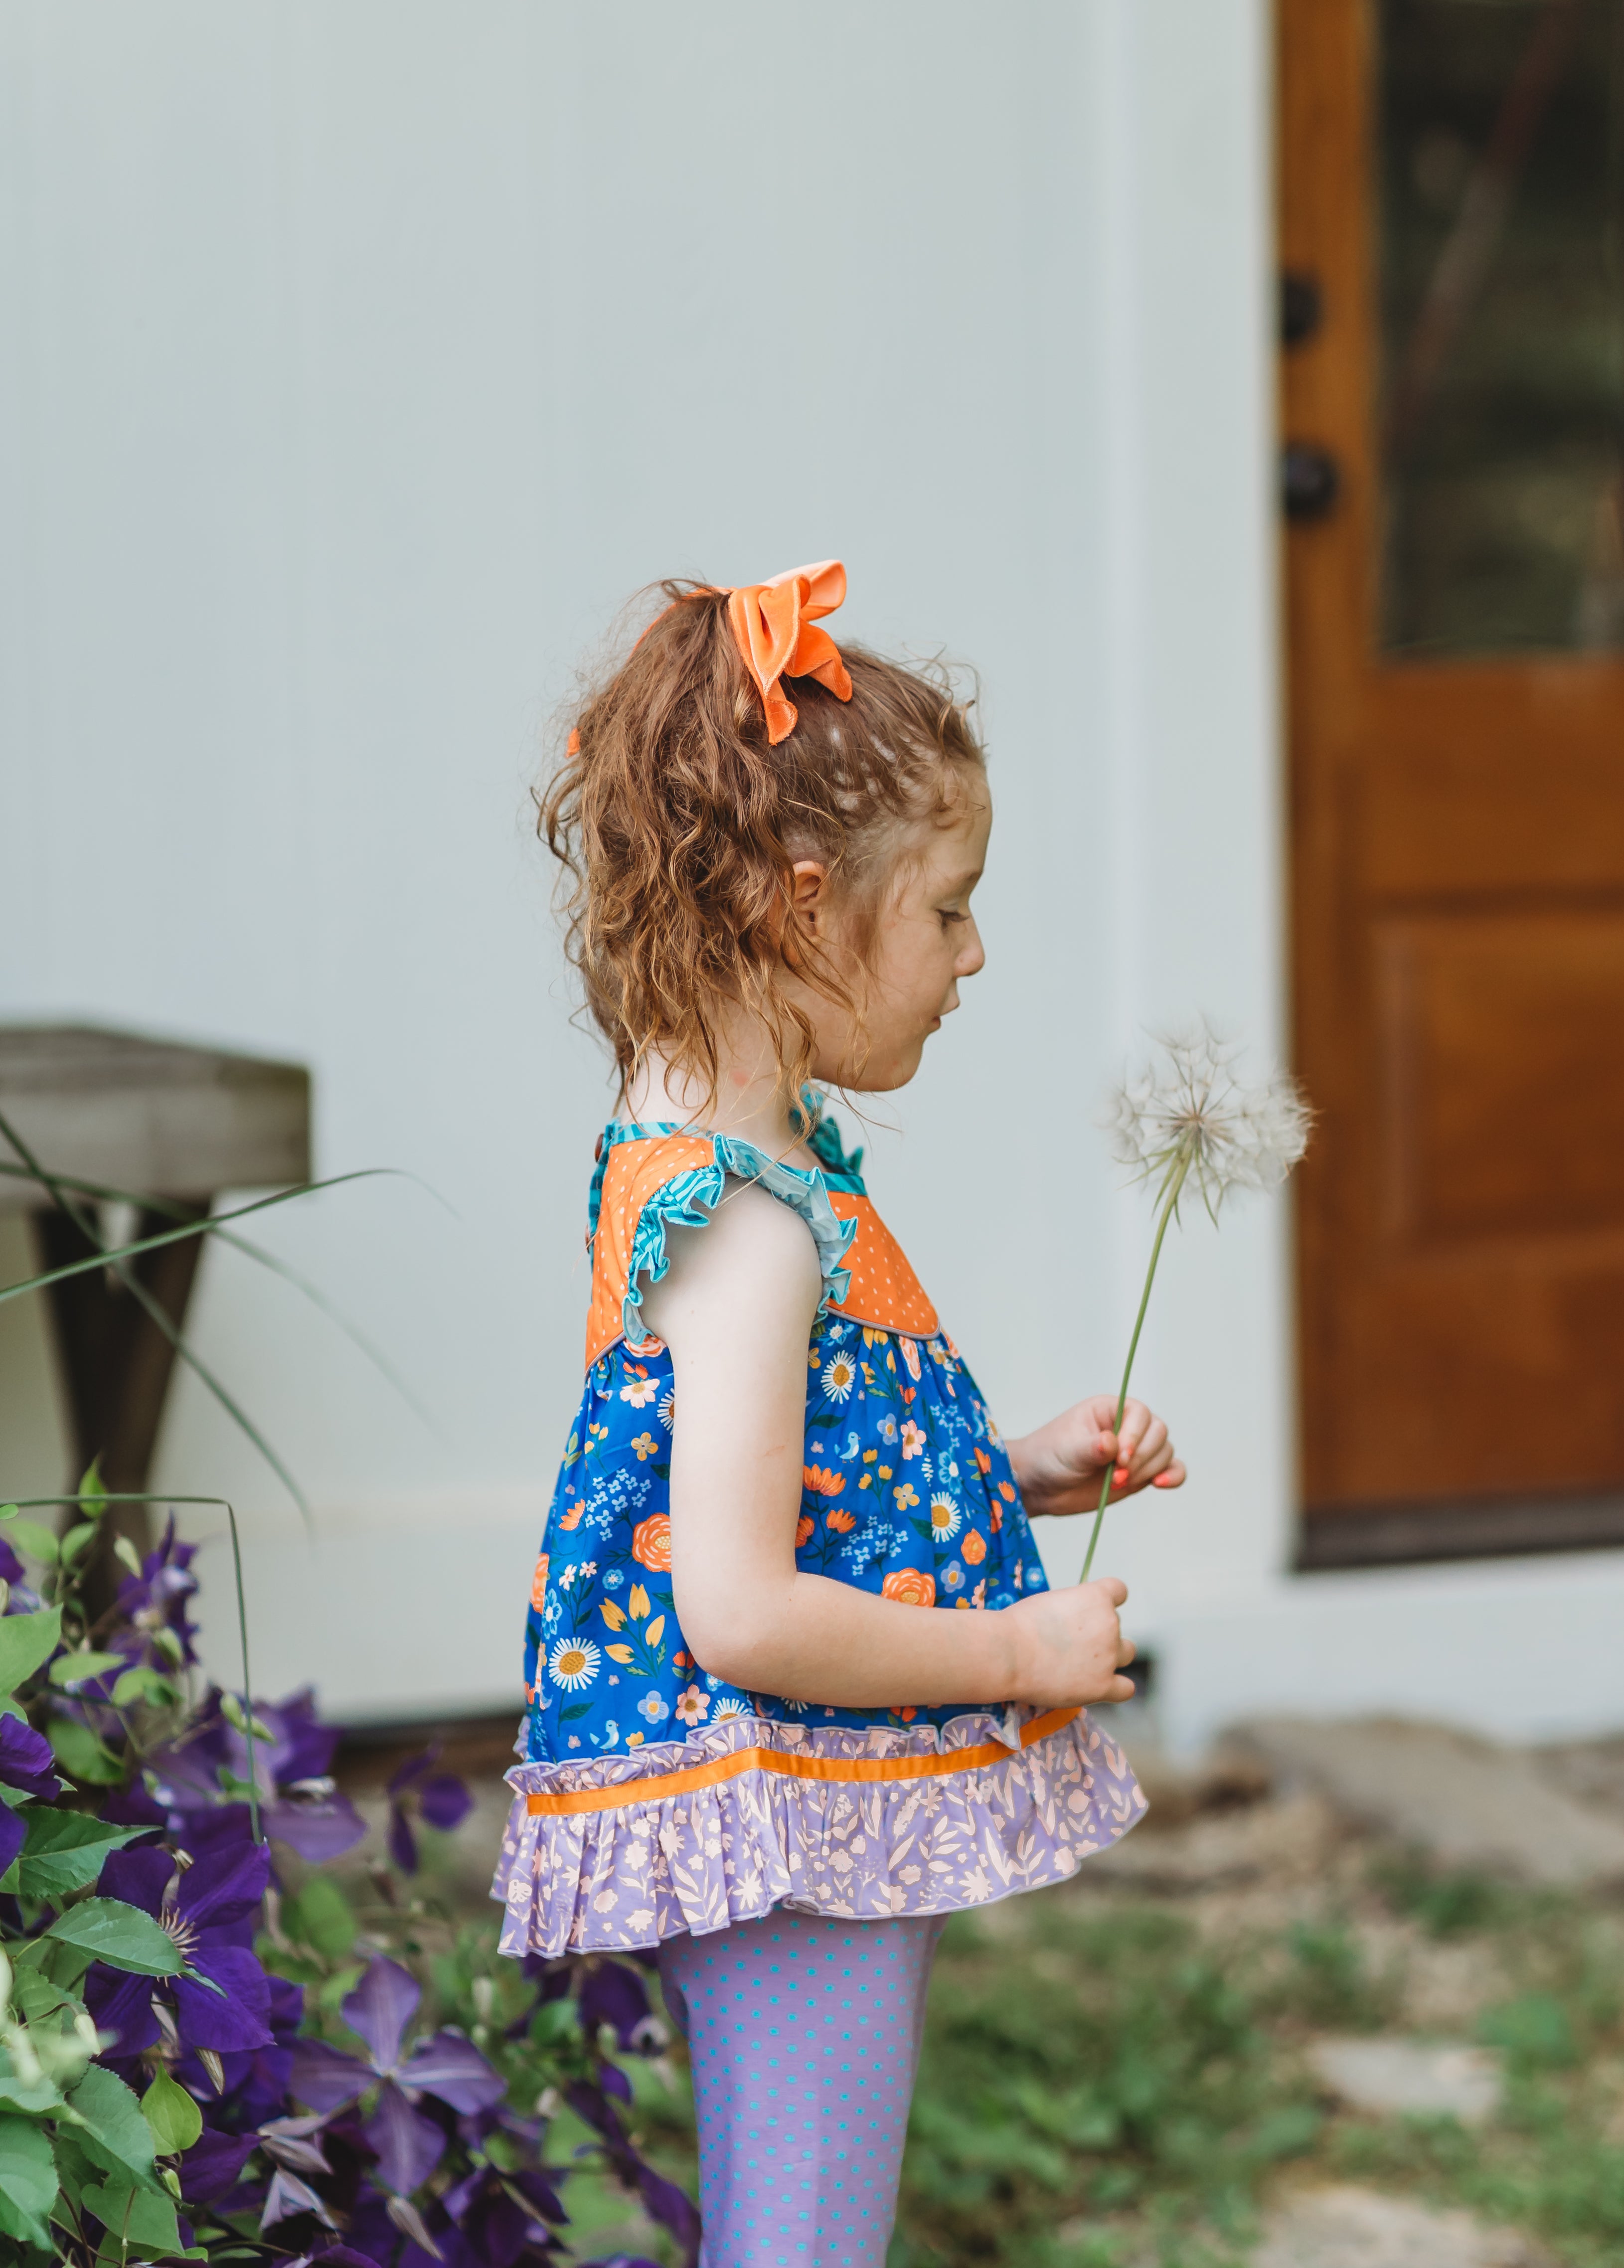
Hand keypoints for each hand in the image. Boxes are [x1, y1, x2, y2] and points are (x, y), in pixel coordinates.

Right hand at [1003, 1576, 1136, 1706]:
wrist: (1007, 1653)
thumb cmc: (1019, 1625)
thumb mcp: (1050, 1601)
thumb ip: (1073, 1610)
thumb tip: (1075, 1623)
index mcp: (1096, 1597)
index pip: (1118, 1590)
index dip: (1106, 1600)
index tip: (1092, 1611)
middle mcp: (1109, 1623)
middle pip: (1116, 1625)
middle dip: (1099, 1631)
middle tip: (1071, 1643)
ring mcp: (1109, 1656)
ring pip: (1126, 1653)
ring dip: (1110, 1656)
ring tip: (1083, 1664)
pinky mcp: (1103, 1686)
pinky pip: (1125, 1688)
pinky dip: (1116, 1688)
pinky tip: (1099, 1687)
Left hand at [1006, 1395, 1184, 1519]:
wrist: (1041, 1485)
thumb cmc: (1049, 1457)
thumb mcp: (1066, 1450)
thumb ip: (1090, 1447)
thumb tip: (1110, 1443)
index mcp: (1109, 1409)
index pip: (1139, 1413)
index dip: (1135, 1435)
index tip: (1119, 1458)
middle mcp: (1127, 1427)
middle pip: (1158, 1432)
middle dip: (1141, 1457)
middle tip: (1115, 1476)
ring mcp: (1136, 1451)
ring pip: (1164, 1452)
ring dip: (1148, 1470)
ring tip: (1117, 1483)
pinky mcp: (1140, 1473)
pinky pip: (1170, 1470)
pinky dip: (1172, 1476)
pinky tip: (1160, 1484)